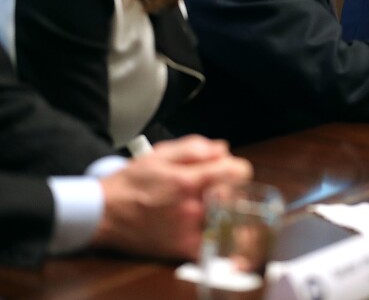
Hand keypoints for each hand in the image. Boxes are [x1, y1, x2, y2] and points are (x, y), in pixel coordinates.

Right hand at [93, 135, 252, 259]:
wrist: (102, 214)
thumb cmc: (130, 183)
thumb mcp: (159, 154)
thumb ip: (194, 147)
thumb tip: (222, 149)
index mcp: (187, 181)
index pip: (237, 172)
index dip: (236, 166)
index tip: (228, 168)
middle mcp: (191, 208)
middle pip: (236, 193)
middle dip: (230, 186)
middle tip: (216, 184)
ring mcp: (188, 231)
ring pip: (229, 217)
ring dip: (226, 208)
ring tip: (210, 203)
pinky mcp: (182, 249)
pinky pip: (214, 246)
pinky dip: (221, 239)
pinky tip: (217, 230)